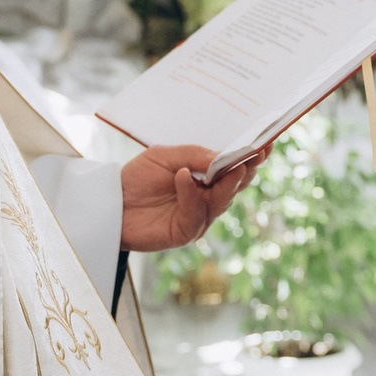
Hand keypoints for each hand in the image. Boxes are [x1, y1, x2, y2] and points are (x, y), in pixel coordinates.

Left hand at [121, 146, 261, 252]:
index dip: (251, 157)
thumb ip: (194, 155)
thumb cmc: (137, 178)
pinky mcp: (185, 232)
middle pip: (236, 186)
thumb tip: (223, 155)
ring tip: (233, 164)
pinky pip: (195, 213)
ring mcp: (198, 217)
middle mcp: (208, 199)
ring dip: (227, 183)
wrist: (109, 202)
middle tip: (256, 154)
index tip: (265, 143)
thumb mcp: (165, 156)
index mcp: (207, 179)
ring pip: (221, 202)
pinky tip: (183, 176)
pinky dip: (191, 194)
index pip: (234, 168)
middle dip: (247, 169)